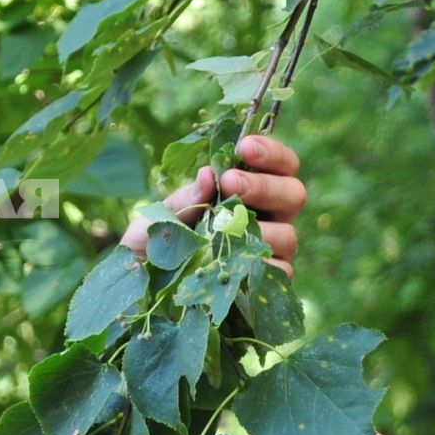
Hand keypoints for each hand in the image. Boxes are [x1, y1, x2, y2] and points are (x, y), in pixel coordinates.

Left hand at [122, 133, 306, 275]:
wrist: (141, 288)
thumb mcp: (160, 217)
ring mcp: (271, 251)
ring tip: (222, 227)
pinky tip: (232, 261)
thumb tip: (206, 175)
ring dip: (258, 227)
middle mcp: (268, 218)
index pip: (280, 165)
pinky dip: (257, 264)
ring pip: (287, 234)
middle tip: (230, 182)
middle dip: (264, 185)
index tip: (245, 147)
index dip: (271, 153)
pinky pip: (279, 271)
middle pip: (293, 194)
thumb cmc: (154, 243)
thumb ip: (184, 198)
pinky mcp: (267, 282)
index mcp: (248, 192)